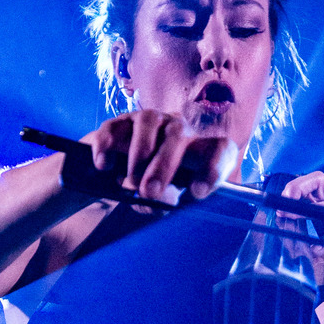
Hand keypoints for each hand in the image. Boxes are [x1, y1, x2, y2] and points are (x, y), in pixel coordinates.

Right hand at [83, 111, 238, 204]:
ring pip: (148, 121)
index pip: (219, 150)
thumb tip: (161, 202)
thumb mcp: (166, 201)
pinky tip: (104, 166)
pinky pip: (113, 127)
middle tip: (150, 192)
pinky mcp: (120, 122)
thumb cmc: (155, 190)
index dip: (212, 169)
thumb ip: (167, 202)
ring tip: (131, 183)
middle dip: (163, 165)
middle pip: (178, 135)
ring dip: (139, 154)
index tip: (197, 193)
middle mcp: (177, 129)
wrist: (121, 177)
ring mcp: (149, 121)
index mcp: (199, 151)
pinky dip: (107, 146)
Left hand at [281, 172, 323, 306]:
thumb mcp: (322, 260)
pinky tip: (322, 248)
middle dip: (298, 190)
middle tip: (282, 207)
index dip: (296, 189)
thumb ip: (306, 249)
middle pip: (320, 183)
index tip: (279, 205)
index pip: (313, 187)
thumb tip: (283, 242)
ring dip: (309, 213)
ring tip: (292, 221)